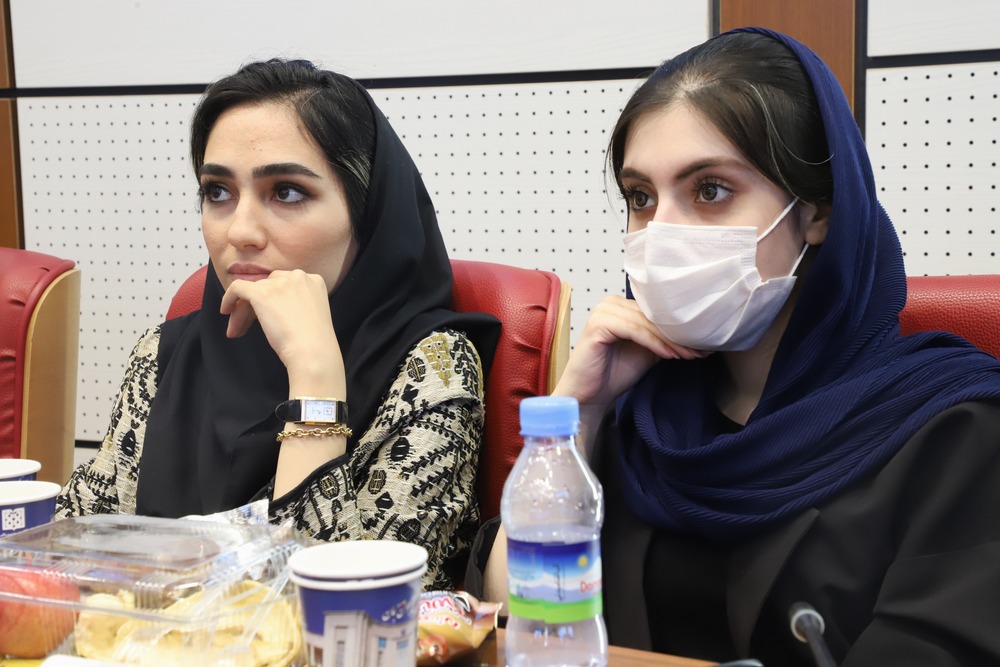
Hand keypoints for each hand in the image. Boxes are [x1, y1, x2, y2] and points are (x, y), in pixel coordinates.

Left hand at [219, 269, 345, 394]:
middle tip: (247, 326)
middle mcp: (297, 276)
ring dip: (243, 311)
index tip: (264, 318)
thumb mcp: (311, 313)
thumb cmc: (314, 342)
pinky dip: (229, 298)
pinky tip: (226, 311)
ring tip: (237, 331)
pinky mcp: (261, 293)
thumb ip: (296, 302)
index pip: (284, 285)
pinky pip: (237, 288)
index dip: (272, 301)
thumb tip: (273, 305)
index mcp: (313, 280)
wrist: (313, 352)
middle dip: (256, 306)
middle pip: (267, 286)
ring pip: (252, 291)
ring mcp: (279, 283)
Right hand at [553, 294, 700, 412]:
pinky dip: (654, 343)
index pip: (656, 313)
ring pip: (646, 323)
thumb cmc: (613, 373)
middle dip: (678, 335)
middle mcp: (611, 303)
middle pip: (652, 317)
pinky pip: (634, 330)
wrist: (589, 395)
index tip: (704, 344)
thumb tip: (698, 336)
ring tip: (688, 354)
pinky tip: (669, 355)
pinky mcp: (598, 324)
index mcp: (621, 305)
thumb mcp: (647, 352)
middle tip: (701, 350)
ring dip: (670, 340)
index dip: (680, 329)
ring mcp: (603, 311)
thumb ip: (664, 339)